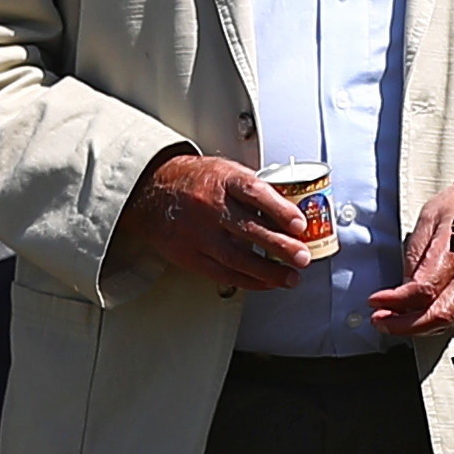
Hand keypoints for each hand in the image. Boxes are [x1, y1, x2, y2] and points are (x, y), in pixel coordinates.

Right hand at [111, 148, 329, 295]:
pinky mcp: (189, 255)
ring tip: (290, 278)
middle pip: (249, 229)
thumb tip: (290, 211)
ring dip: (268, 271)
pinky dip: (248, 280)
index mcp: (222, 180)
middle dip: (280, 246)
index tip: (299, 224)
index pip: (255, 193)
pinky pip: (222, 273)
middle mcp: (210, 206)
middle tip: (302, 257)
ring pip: (237, 257)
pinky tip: (266, 282)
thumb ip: (253, 189)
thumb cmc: (195, 180)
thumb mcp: (225, 171)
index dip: (280, 210)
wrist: (151, 190)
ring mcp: (198, 233)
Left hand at [364, 175, 453, 340]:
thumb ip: (415, 253)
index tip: (376, 300)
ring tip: (391, 320)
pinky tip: (413, 316)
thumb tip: (403, 282)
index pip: (423, 290)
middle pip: (437, 316)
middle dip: (404, 326)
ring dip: (415, 327)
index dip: (395, 301)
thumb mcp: (429, 218)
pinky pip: (452, 314)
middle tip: (380, 321)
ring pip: (445, 321)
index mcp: (453, 253)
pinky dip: (429, 321)